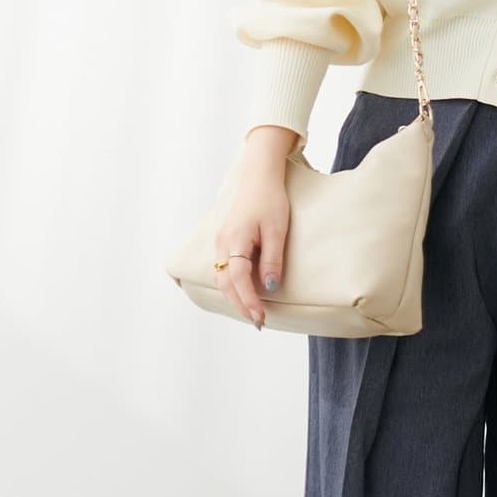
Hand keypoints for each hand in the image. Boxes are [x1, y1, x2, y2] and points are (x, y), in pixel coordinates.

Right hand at [214, 134, 292, 327]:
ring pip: (221, 278)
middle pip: (226, 284)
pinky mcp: (223, 240)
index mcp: (234, 241)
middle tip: (258, 322)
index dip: (249, 301)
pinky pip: (221, 269)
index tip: (260, 317)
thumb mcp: (276, 229)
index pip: (239, 280)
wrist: (257, 174)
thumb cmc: (269, 198)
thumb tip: (270, 287)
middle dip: (241, 305)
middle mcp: (221, 244)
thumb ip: (272, 259)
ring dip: (234, 297)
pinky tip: (241, 291)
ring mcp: (219, 242)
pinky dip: (230, 285)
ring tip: (250, 311)